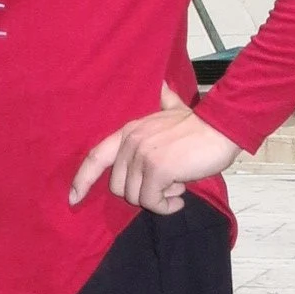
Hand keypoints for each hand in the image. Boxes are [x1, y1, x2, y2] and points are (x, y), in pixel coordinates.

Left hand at [69, 83, 240, 213]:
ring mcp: (143, 155)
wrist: (221, 128)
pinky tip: (181, 198)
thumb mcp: (173, 110)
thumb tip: (163, 86)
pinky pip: (153, 202)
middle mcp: (131, 142)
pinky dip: (167, 206)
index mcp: (129, 131)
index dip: (82, 179)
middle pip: (118, 188)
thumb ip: (163, 102)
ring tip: (177, 187)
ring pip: (136, 198)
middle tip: (167, 187)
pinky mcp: (158, 170)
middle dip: (141, 194)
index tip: (73, 199)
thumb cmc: (200, 125)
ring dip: (158, 201)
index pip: (96, 156)